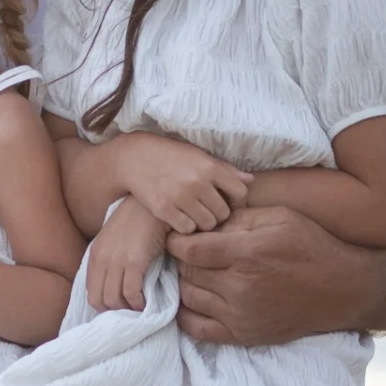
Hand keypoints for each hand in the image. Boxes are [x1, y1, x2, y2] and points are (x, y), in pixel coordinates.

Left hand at [86, 200, 167, 313]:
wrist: (152, 204)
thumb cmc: (138, 222)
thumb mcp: (115, 240)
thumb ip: (110, 260)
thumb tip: (115, 285)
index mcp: (95, 255)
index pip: (91, 292)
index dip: (104, 306)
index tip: (120, 309)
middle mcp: (101, 259)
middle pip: (99, 300)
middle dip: (115, 312)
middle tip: (131, 312)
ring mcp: (117, 261)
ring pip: (114, 300)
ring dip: (128, 309)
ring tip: (139, 308)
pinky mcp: (134, 261)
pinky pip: (131, 293)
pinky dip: (138, 303)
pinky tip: (146, 302)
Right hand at [118, 133, 251, 233]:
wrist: (135, 157)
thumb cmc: (171, 156)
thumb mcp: (199, 156)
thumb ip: (225, 170)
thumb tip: (251, 181)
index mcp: (210, 167)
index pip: (240, 193)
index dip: (237, 201)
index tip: (227, 202)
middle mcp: (197, 182)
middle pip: (224, 213)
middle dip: (218, 214)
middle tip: (207, 210)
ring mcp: (180, 197)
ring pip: (207, 224)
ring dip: (203, 223)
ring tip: (195, 215)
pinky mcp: (164, 209)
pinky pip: (187, 229)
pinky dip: (186, 227)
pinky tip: (181, 218)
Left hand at [169, 206, 374, 347]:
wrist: (341, 290)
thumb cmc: (310, 246)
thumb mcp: (280, 217)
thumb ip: (239, 218)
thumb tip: (205, 224)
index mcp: (248, 254)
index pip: (189, 249)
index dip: (177, 241)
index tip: (179, 237)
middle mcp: (240, 287)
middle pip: (186, 273)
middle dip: (183, 260)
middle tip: (191, 253)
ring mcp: (240, 315)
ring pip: (188, 298)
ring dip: (186, 284)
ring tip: (196, 273)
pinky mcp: (243, 335)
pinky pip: (197, 329)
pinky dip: (187, 314)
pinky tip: (195, 300)